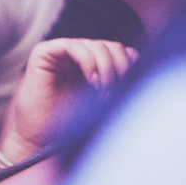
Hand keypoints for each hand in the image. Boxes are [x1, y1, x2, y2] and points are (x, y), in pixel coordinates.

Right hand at [0, 38, 137, 162]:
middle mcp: (79, 56)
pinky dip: (88, 61)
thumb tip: (147, 67)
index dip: (131, 66)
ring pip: (97, 45)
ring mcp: (61, 52)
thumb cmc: (69, 127)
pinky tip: (91, 80)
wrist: (37, 140)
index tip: (131, 88)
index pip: (123, 53)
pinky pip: (74, 46)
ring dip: (106, 68)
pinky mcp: (44, 53)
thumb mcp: (104, 104)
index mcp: (94, 65)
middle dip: (120, 67)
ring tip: (101, 91)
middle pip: (113, 46)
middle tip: (115, 92)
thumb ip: (121, 84)